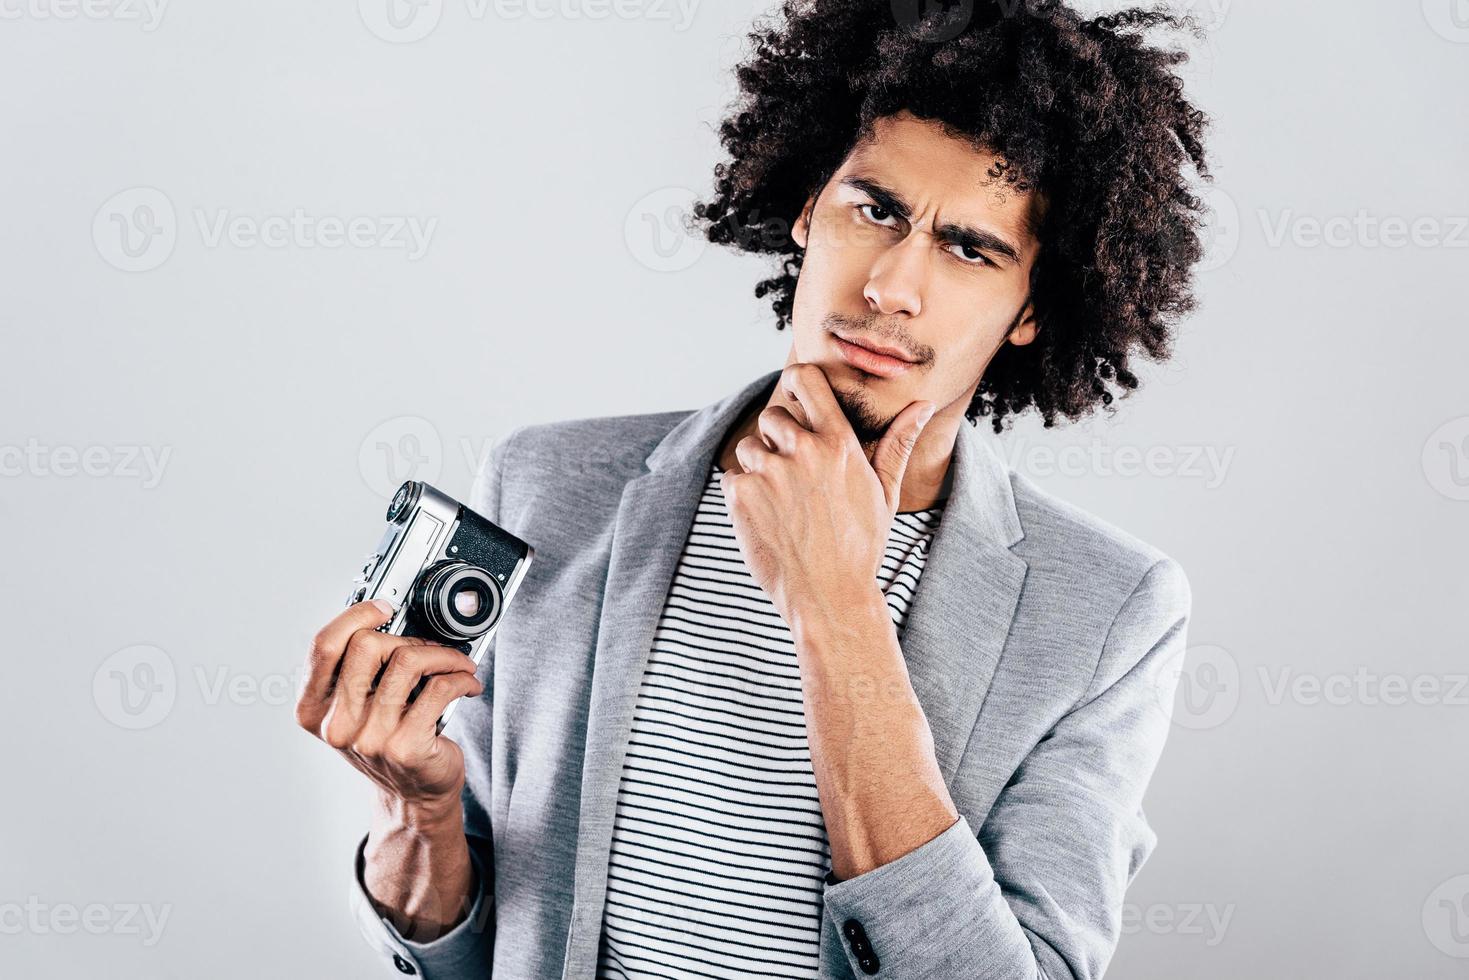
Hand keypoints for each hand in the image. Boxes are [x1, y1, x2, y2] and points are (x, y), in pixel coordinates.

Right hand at [294, 599, 481, 811]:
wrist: (414, 797)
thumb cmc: (389, 743)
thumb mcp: (356, 709)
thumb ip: (355, 671)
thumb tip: (387, 619)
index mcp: (313, 709)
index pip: (323, 646)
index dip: (355, 616)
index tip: (385, 607)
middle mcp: (336, 725)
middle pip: (366, 645)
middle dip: (408, 637)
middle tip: (430, 648)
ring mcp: (369, 738)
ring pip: (407, 661)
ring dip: (444, 655)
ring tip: (457, 664)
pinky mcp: (405, 746)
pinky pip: (439, 687)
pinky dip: (461, 678)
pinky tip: (466, 685)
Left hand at [722, 362, 936, 624]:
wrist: (829, 597)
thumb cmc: (862, 546)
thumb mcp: (885, 493)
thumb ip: (897, 443)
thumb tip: (922, 404)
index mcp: (839, 443)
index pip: (806, 380)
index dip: (797, 383)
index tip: (796, 395)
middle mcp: (802, 450)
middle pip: (772, 415)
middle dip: (779, 438)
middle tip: (796, 475)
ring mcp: (768, 471)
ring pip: (749, 446)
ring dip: (760, 466)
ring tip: (783, 502)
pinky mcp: (741, 494)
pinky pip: (732, 476)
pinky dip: (744, 493)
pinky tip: (767, 518)